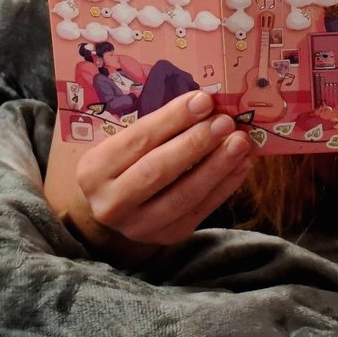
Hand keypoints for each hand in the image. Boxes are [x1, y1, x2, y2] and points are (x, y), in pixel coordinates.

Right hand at [75, 90, 253, 246]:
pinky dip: (225, 185)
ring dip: (217, 166)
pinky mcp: (169, 236)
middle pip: (158, 170)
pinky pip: (201, 209)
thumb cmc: (124, 161)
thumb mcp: (124, 141)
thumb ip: (157, 126)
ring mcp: (140, 226)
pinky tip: (242, 163)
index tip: (203, 100)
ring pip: (183, 195)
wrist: (115, 206)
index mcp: (95, 170)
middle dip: (196, 143)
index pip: (137, 140)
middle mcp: (111, 203)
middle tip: (225, 121)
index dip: (173, 119)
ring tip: (240, 142)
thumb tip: (205, 102)